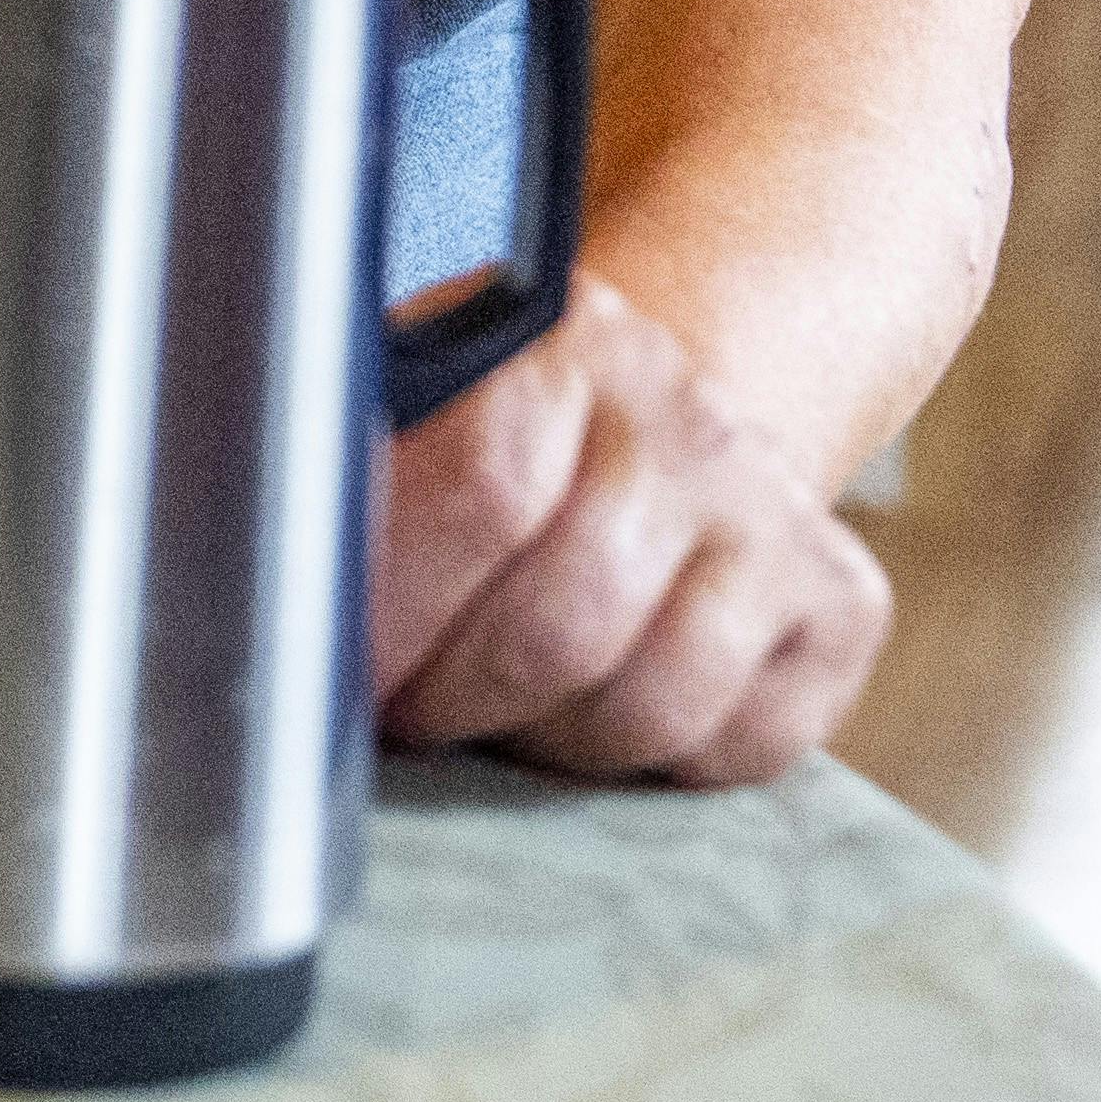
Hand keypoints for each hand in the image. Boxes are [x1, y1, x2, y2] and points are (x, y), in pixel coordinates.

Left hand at [372, 267, 887, 786]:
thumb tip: (259, 563)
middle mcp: (691, 419)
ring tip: (491, 710)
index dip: (398, 604)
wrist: (664, 418)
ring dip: (543, 738)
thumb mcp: (410, 398)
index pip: (485, 489)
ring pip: (650, 703)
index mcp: (569, 340)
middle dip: (453, 696)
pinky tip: (594, 706)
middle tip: (400, 711)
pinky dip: (648, 760)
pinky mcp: (841, 608)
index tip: (335, 661)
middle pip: (565, 620)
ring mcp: (776, 515)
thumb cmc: (498, 429)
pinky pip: (736, 745)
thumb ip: (339, 458)